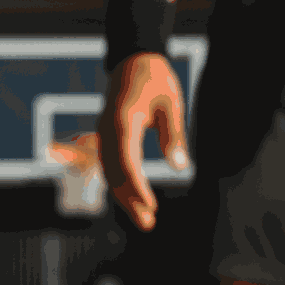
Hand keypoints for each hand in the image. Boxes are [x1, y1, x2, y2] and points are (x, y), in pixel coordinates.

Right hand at [97, 52, 188, 231]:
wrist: (134, 60)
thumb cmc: (157, 80)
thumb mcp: (172, 103)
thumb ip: (174, 134)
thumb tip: (180, 167)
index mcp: (123, 119)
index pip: (126, 159)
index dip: (136, 186)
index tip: (151, 205)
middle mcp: (108, 128)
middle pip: (114, 171)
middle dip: (130, 200)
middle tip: (148, 224)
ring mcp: (104, 133)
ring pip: (110, 172)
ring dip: (124, 197)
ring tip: (144, 219)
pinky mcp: (107, 137)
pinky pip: (110, 166)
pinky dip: (120, 185)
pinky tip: (134, 202)